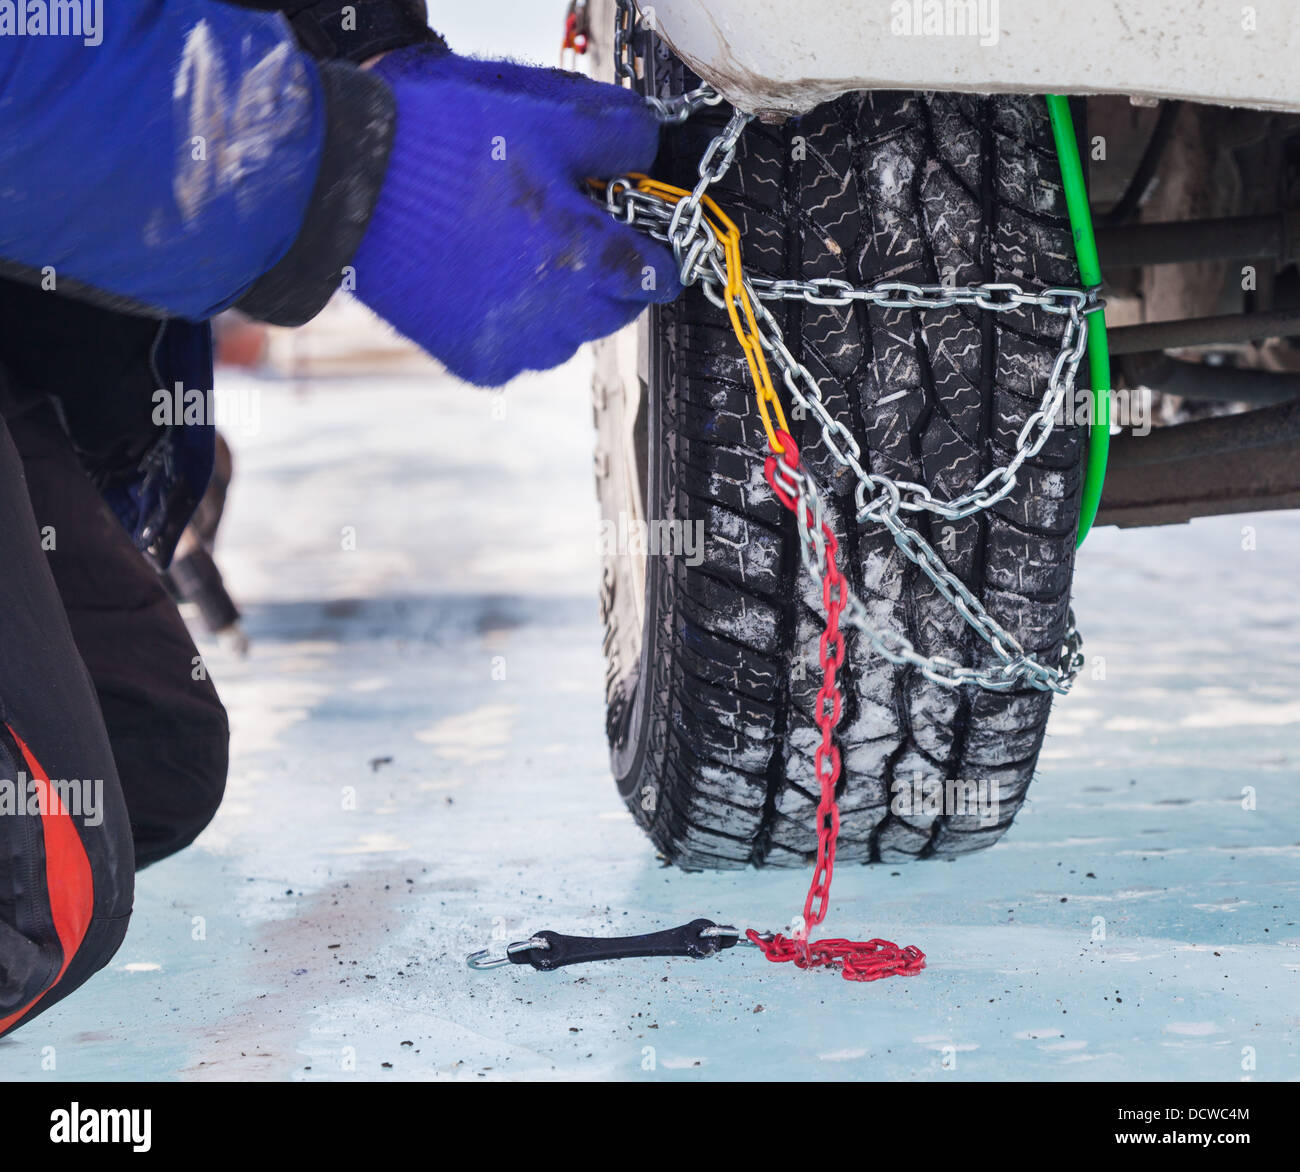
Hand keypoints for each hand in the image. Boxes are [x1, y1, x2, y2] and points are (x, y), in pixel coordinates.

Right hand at [352, 49, 680, 385]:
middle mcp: (555, 317)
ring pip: (569, 334)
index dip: (657, 252)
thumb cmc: (442, 147)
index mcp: (582, 257)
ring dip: (562, 301)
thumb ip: (616, 134)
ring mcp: (516, 346)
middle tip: (574, 231)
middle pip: (615, 309)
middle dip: (609, 276)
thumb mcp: (542, 117)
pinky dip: (516, 322)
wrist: (347, 185)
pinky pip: (520, 349)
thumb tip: (649, 150)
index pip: (655, 276)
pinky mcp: (478, 363)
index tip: (649, 241)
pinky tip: (486, 278)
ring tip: (520, 251)